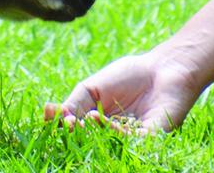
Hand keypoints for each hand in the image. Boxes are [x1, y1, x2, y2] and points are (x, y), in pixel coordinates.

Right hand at [42, 49, 204, 134]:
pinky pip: (128, 142)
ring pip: (106, 145)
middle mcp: (112, 136)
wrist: (164, 69)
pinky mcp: (150, 139)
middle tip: (65, 123)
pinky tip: (98, 118)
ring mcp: (130, 140)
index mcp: (97, 125)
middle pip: (88, 142)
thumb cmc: (130, 75)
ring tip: (77, 121)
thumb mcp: (93, 87)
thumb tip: (52, 116)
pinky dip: (110, 132)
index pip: (75, 131)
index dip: (61, 126)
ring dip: (89, 135)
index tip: (49, 114)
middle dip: (73, 135)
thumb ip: (75, 102)